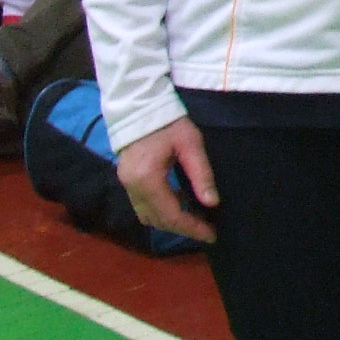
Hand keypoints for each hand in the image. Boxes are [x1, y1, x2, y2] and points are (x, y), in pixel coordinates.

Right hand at [115, 115, 217, 245]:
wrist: (139, 104)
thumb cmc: (168, 121)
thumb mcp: (190, 144)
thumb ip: (201, 174)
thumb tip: (213, 203)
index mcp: (147, 179)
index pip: (171, 214)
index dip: (192, 228)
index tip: (212, 235)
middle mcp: (132, 187)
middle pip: (158, 220)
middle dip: (182, 229)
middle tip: (207, 231)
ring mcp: (126, 184)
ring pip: (148, 216)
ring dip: (171, 222)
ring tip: (195, 221)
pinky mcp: (126, 180)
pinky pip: (143, 206)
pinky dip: (161, 211)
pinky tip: (179, 205)